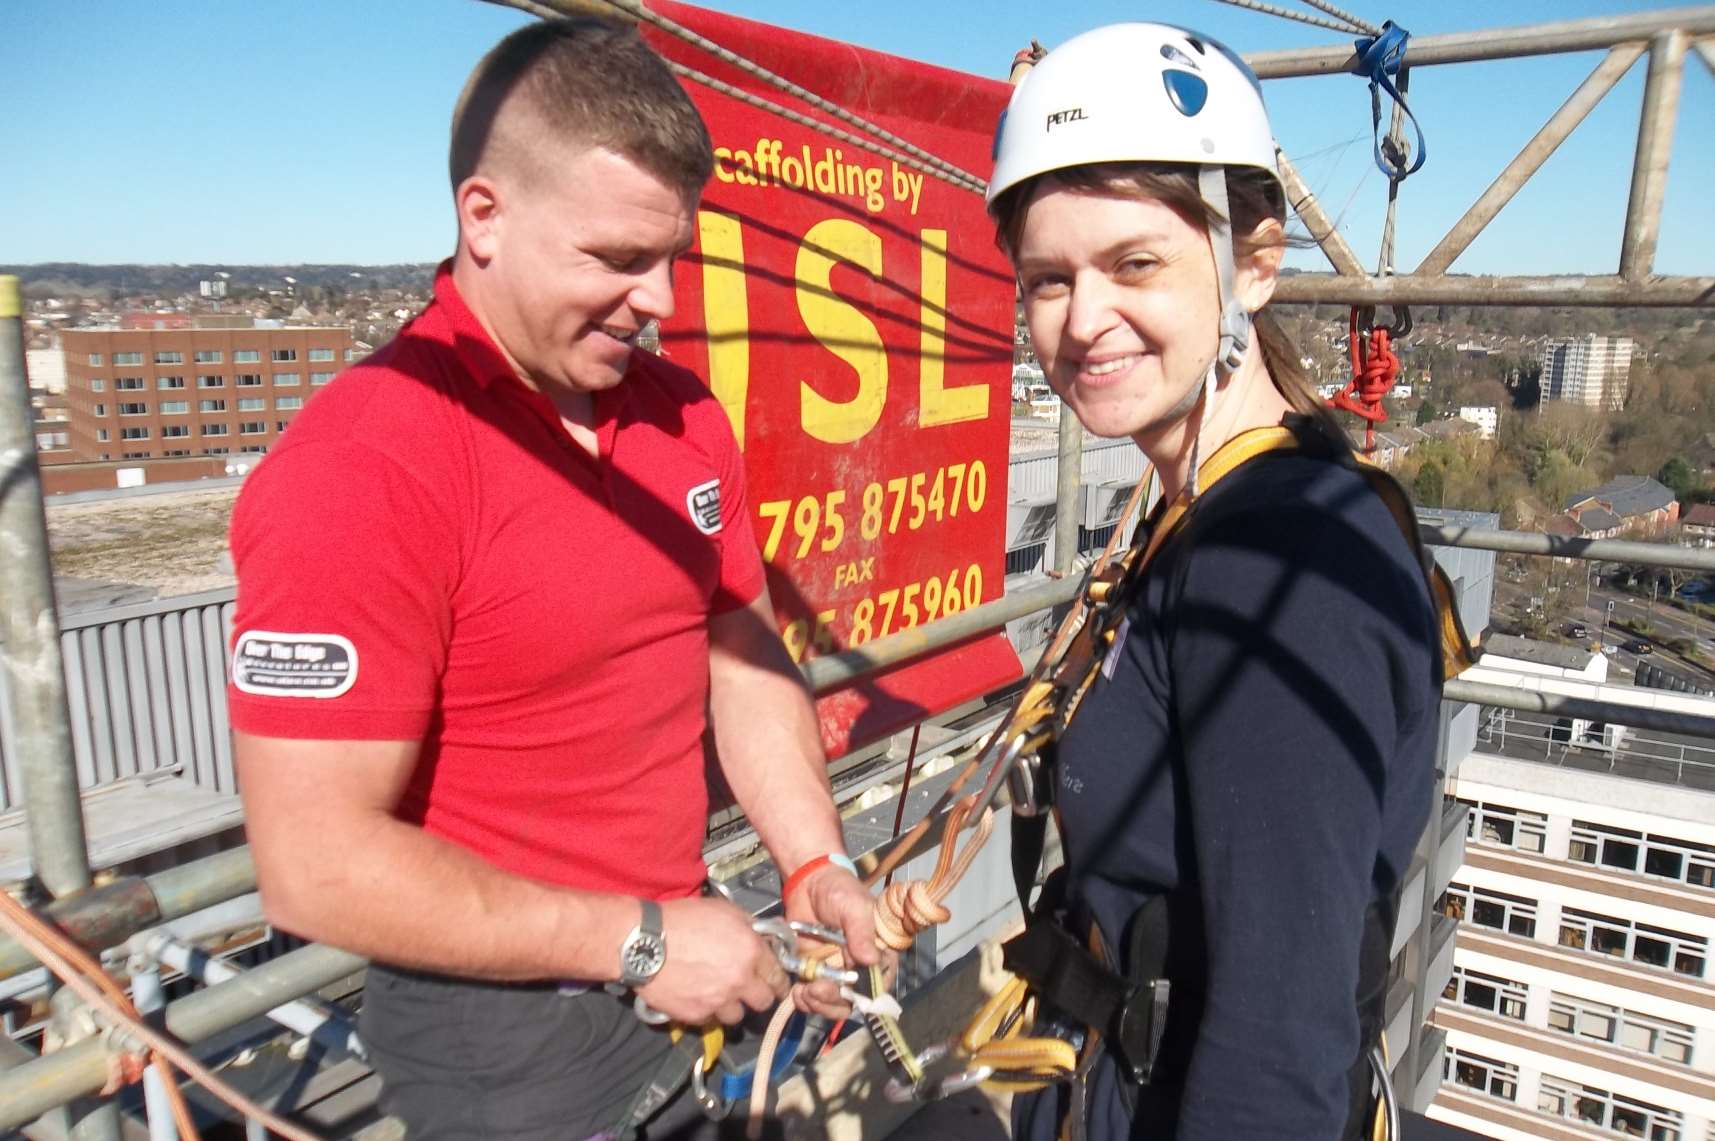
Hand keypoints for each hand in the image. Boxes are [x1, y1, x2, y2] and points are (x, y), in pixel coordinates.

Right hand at [636, 896, 790, 1024]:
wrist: (645, 942)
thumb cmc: (682, 920)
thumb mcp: (722, 910)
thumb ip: (749, 927)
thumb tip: (761, 938)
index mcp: (751, 951)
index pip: (778, 976)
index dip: (778, 981)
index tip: (776, 984)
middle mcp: (740, 980)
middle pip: (764, 1002)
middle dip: (758, 996)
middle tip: (748, 989)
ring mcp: (719, 1001)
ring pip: (737, 1016)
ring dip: (731, 1006)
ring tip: (718, 994)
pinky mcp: (697, 1015)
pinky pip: (710, 1019)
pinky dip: (707, 1010)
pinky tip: (697, 995)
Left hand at [784, 866, 896, 1019]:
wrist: (809, 882)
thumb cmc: (840, 890)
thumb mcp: (855, 907)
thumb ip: (861, 932)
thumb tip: (871, 960)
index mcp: (878, 954)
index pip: (878, 984)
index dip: (864, 996)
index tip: (846, 993)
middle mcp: (859, 968)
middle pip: (853, 1000)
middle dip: (834, 1002)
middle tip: (816, 990)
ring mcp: (835, 973)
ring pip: (831, 1003)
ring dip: (818, 1004)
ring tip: (803, 993)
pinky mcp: (814, 972)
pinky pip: (812, 995)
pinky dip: (804, 1000)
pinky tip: (797, 992)